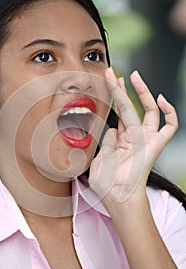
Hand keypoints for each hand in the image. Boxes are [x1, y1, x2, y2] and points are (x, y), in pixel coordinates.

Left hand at [89, 67, 177, 205]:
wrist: (117, 197)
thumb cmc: (107, 183)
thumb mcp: (98, 159)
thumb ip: (105, 142)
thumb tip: (112, 129)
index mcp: (121, 140)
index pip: (120, 113)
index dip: (115, 96)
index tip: (108, 81)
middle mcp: (135, 137)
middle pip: (132, 106)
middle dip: (121, 88)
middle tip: (112, 72)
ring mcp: (146, 140)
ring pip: (148, 110)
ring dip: (141, 92)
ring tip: (132, 75)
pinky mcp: (156, 145)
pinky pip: (170, 127)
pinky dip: (170, 112)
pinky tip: (161, 98)